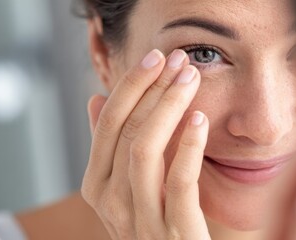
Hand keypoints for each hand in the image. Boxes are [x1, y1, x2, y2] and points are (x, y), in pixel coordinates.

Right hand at [81, 49, 210, 239]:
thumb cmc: (153, 228)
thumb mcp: (124, 189)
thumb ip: (110, 148)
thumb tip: (94, 101)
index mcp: (97, 186)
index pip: (107, 123)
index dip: (130, 85)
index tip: (155, 57)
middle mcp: (111, 203)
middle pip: (125, 130)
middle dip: (152, 88)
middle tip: (178, 59)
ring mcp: (140, 220)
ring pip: (144, 149)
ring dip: (168, 107)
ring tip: (189, 80)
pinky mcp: (174, 232)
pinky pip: (178, 182)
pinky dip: (188, 146)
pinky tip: (201, 120)